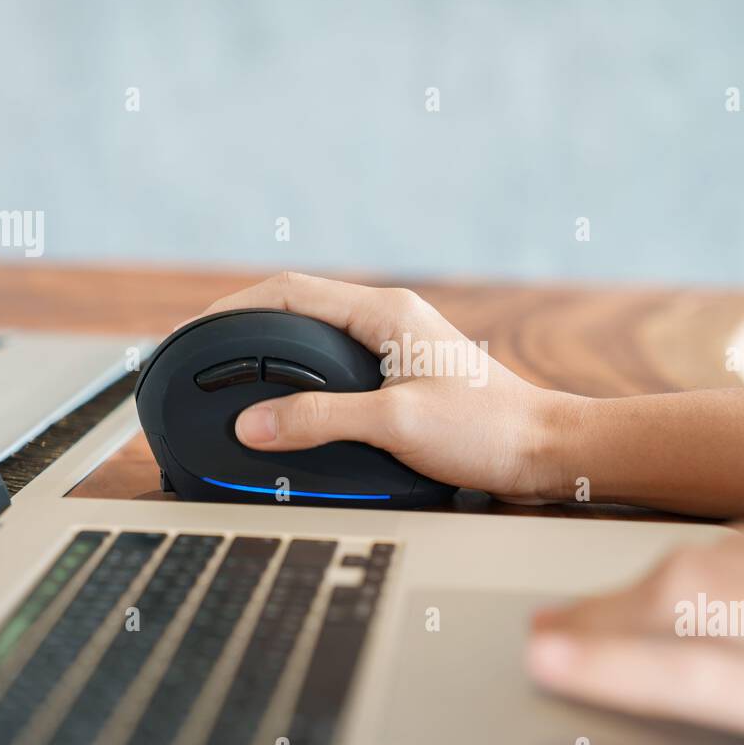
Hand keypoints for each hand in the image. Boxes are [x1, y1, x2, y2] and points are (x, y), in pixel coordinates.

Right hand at [188, 272, 581, 501]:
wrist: (547, 453)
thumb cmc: (488, 431)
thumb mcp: (395, 424)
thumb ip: (319, 420)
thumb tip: (252, 423)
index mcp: (386, 313)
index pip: (291, 291)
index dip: (235, 308)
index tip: (196, 332)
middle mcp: (390, 319)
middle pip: (299, 309)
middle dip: (247, 328)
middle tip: (206, 357)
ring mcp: (398, 345)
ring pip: (317, 338)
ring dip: (276, 353)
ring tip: (235, 377)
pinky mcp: (404, 375)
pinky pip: (337, 365)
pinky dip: (303, 378)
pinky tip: (289, 401)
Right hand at [528, 522, 743, 744]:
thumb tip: (674, 694)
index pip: (682, 668)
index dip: (600, 662)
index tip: (543, 656)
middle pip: (683, 593)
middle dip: (603, 612)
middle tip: (553, 629)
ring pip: (712, 553)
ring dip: (645, 582)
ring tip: (603, 606)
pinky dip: (708, 558)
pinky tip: (684, 578)